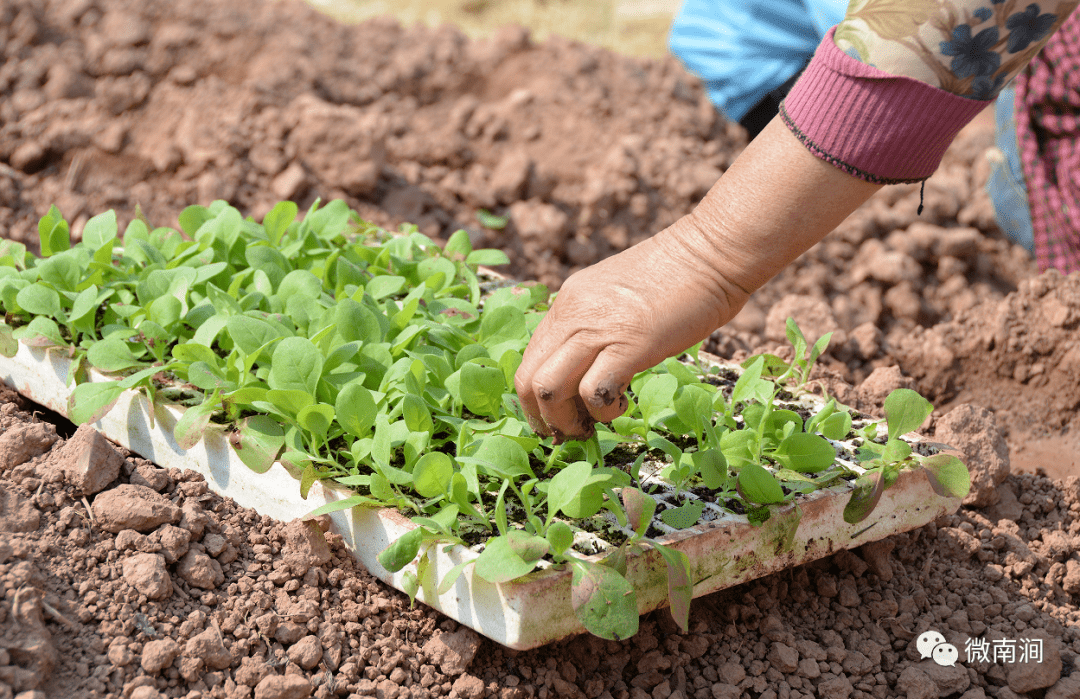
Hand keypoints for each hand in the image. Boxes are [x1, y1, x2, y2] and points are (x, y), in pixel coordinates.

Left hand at [514, 216, 748, 441]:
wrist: (712, 250)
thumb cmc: (676, 276)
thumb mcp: (616, 295)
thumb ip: (595, 323)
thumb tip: (588, 363)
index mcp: (567, 303)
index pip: (529, 360)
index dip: (535, 399)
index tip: (556, 417)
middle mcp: (572, 314)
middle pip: (529, 380)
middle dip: (543, 418)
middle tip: (571, 433)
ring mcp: (597, 329)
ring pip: (550, 390)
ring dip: (569, 421)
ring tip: (596, 424)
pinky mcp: (629, 345)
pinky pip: (594, 392)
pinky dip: (603, 411)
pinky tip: (623, 405)